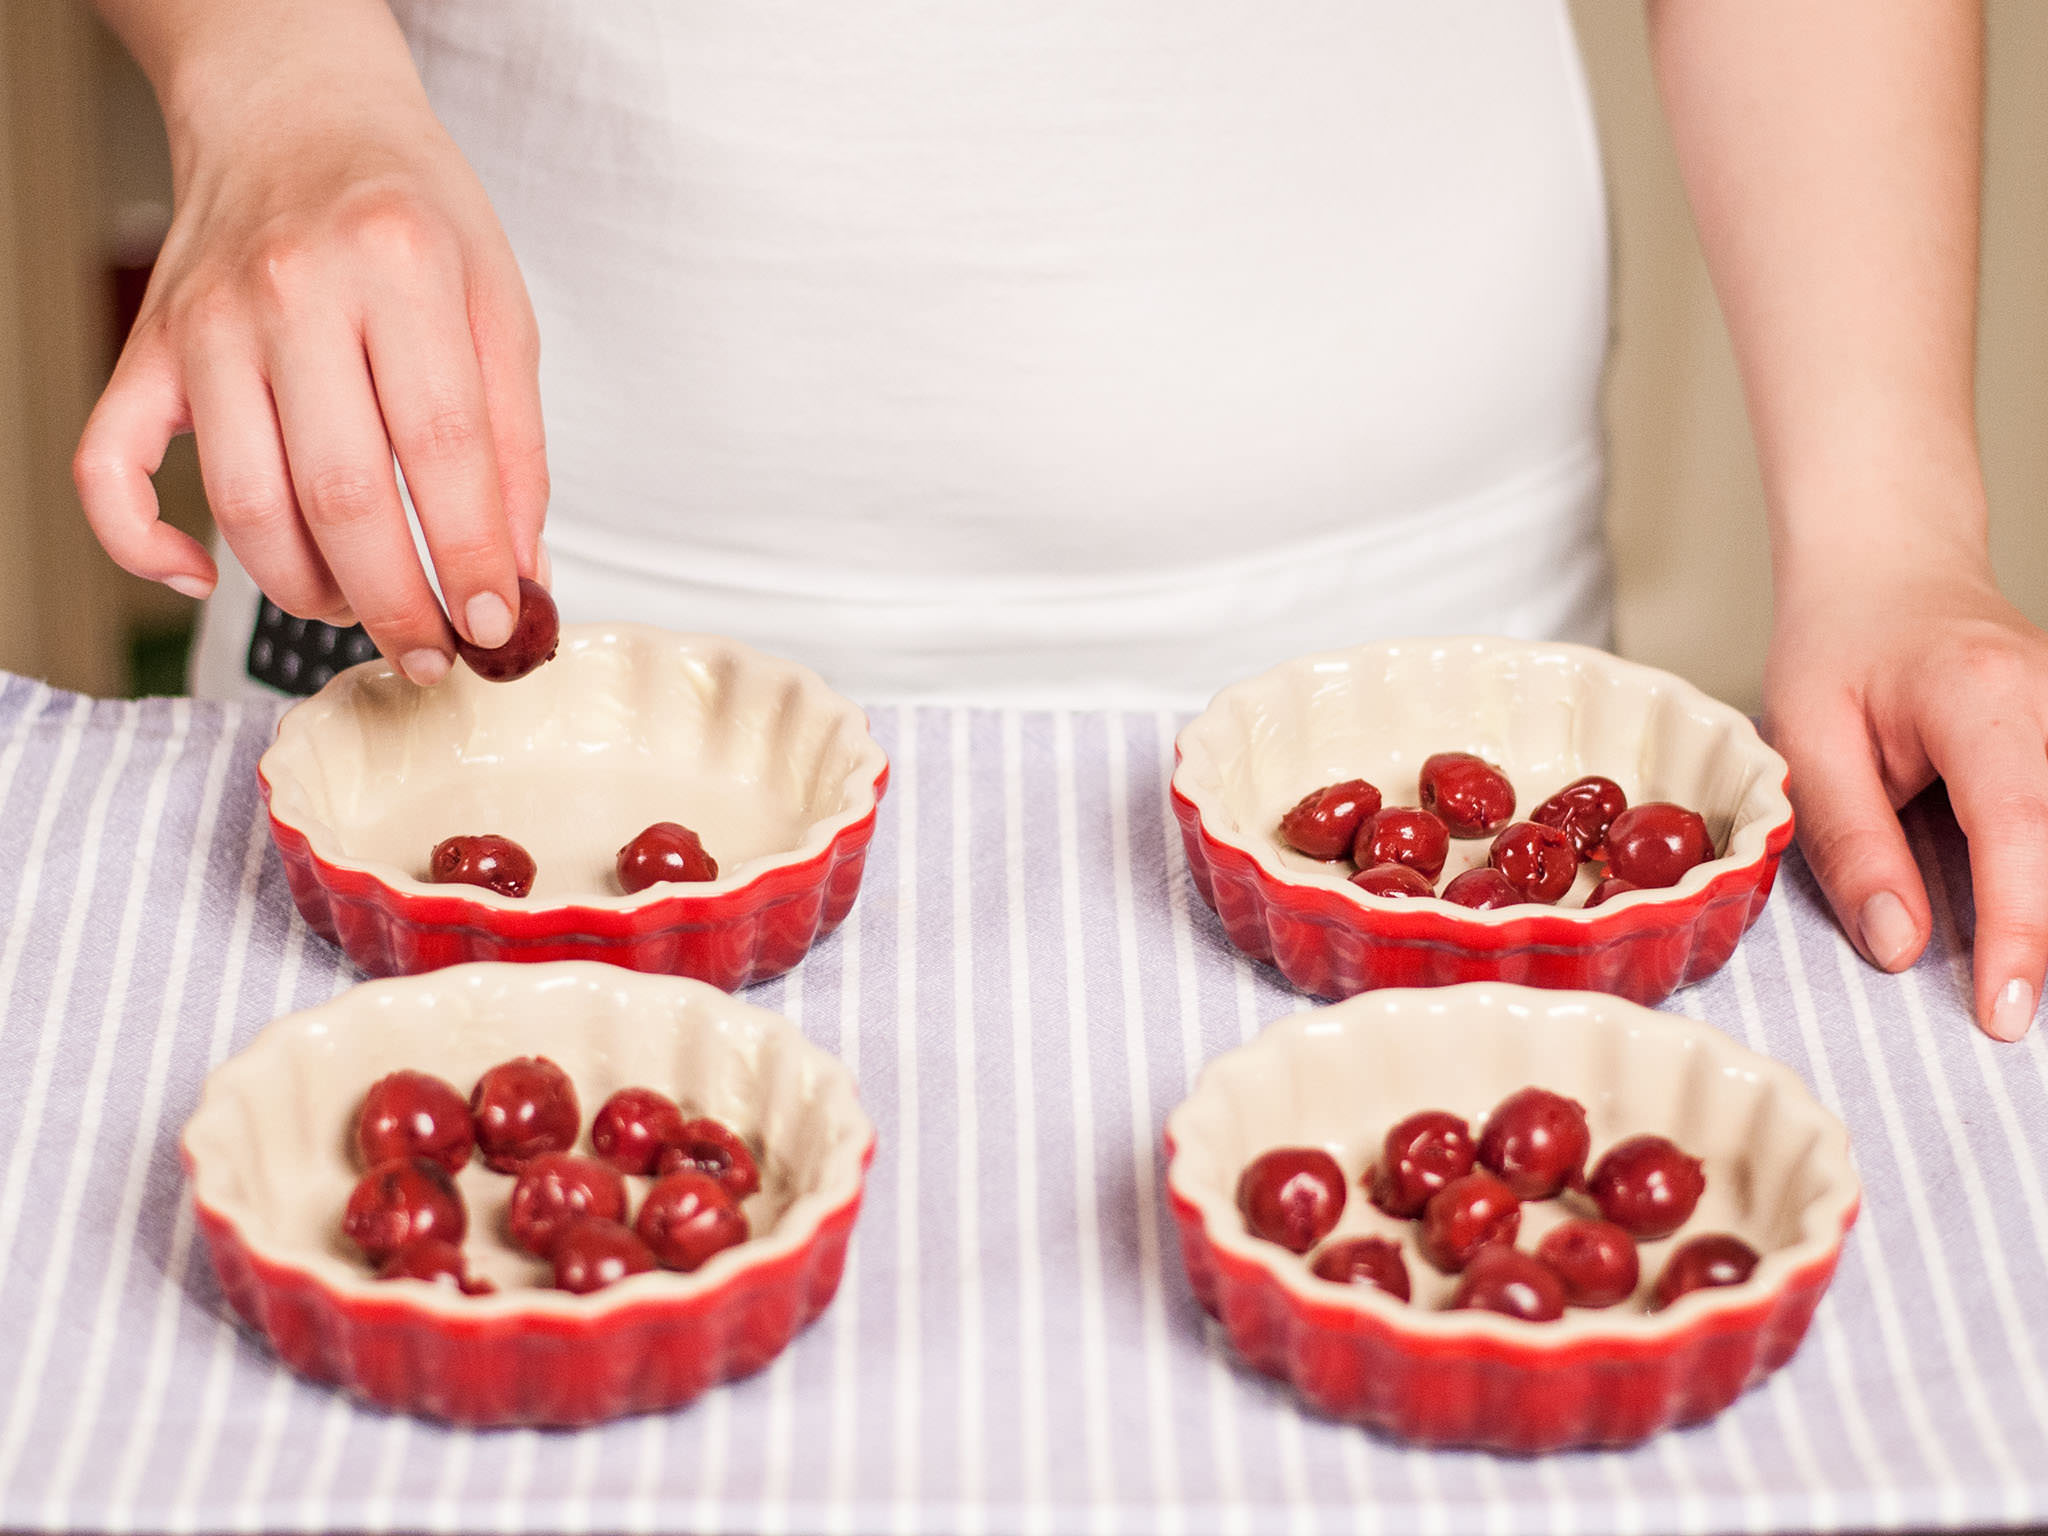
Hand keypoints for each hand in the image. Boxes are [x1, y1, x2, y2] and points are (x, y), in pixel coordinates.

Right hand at [73, 14, 546, 683]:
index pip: (442, 449)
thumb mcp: (499, 304)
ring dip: (305, 590)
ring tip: (359, 611)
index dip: (472, 557)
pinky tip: (203, 579)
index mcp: (399, 269)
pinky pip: (110, 470)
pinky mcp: (147, 350)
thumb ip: (515, 442)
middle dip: (395, 602)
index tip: (497, 626)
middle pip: (341, 492)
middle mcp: (293, 292)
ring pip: (244, 503)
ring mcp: (206, 323)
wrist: (294, 111)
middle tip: (431, 654)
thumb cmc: (410, 214)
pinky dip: (144, 546)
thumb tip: (518, 572)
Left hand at [1764, 541, 2047, 1040]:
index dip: (2020, 929)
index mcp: (1982, 698)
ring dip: (2047, 908)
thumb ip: (1851, 841)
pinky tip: (2024, 927)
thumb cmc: (1838, 646)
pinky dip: (2041, 871)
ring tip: (2013, 976)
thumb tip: (1899, 947)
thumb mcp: (1808, 738)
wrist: (1890, 570)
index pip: (2018, 829)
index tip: (2005, 1011)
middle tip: (2008, 1015)